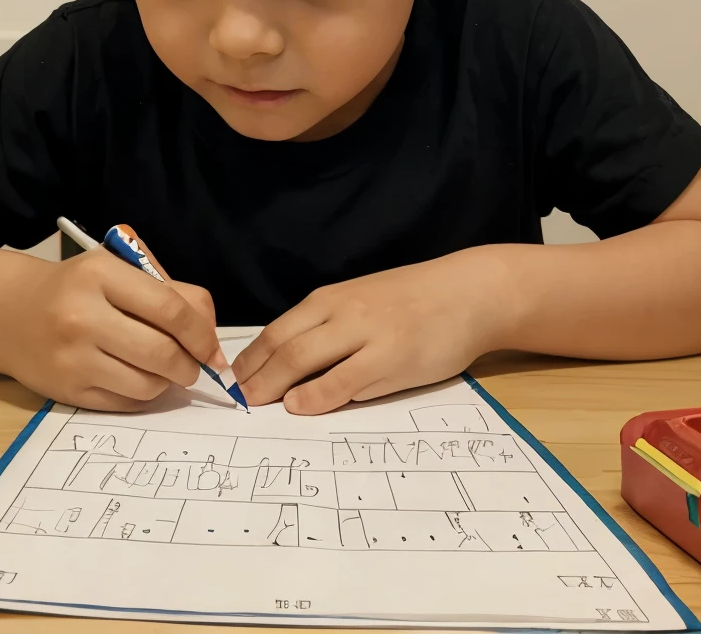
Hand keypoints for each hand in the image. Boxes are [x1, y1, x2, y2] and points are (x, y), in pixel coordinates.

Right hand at [0, 251, 222, 410]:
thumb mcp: (115, 269)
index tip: (213, 348)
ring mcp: (73, 357)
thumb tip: (210, 334)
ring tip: (165, 370)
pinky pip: (125, 403)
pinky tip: (139, 380)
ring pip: (146, 383)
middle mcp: (83, 316)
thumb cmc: (75, 287)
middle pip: (162, 352)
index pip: (169, 308)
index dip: (201, 333)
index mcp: (101, 275)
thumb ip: (166, 291)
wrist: (9, 313)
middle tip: (195, 365)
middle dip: (190, 364)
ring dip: (168, 382)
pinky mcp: (66, 391)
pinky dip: (143, 395)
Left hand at [233, 249, 512, 414]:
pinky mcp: (391, 358)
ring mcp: (366, 334)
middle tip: (235, 401)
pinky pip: (343, 380)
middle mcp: (342, 312)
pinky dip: (316, 395)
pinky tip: (298, 407)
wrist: (468, 293)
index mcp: (331, 299)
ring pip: (304, 359)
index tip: (233, 381)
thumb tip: (290, 364)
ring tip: (254, 406)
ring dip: (274, 385)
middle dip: (254, 375)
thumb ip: (330, 326)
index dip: (250, 358)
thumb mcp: (364, 302)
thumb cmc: (415, 300)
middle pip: (283, 345)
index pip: (277, 330)